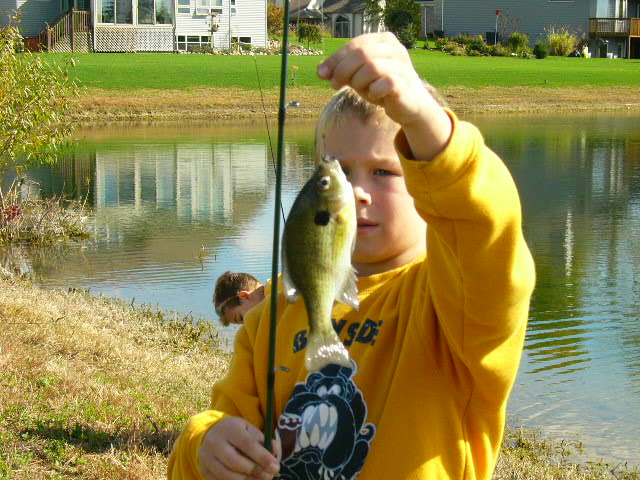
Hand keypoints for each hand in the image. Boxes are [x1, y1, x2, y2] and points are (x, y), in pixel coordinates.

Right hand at [198, 417, 280, 479]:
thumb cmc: (235, 431)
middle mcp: (215, 442)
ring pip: (227, 475)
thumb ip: (262, 439)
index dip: (262, 457)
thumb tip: (275, 453)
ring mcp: (206, 457)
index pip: (247, 444)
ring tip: (260, 479)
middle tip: (270, 476)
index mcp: (229, 428)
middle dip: (255, 471)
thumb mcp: (248, 429)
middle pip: (235, 462)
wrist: (210, 433)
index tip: (275, 467)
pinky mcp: (204, 470)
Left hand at [317, 32, 451, 161]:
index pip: (354, 44)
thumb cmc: (380, 86)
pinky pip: (383, 83)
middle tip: (335, 85)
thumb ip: (340, 70)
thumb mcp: (358, 75)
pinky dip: (373, 92)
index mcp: (383, 40)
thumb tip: (321, 72)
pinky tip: (374, 96)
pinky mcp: (405, 83)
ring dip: (358, 82)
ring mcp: (402, 65)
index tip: (322, 74)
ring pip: (371, 67)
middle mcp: (395, 49)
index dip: (335, 59)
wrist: (408, 105)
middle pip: (361, 53)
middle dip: (343, 70)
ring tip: (360, 90)